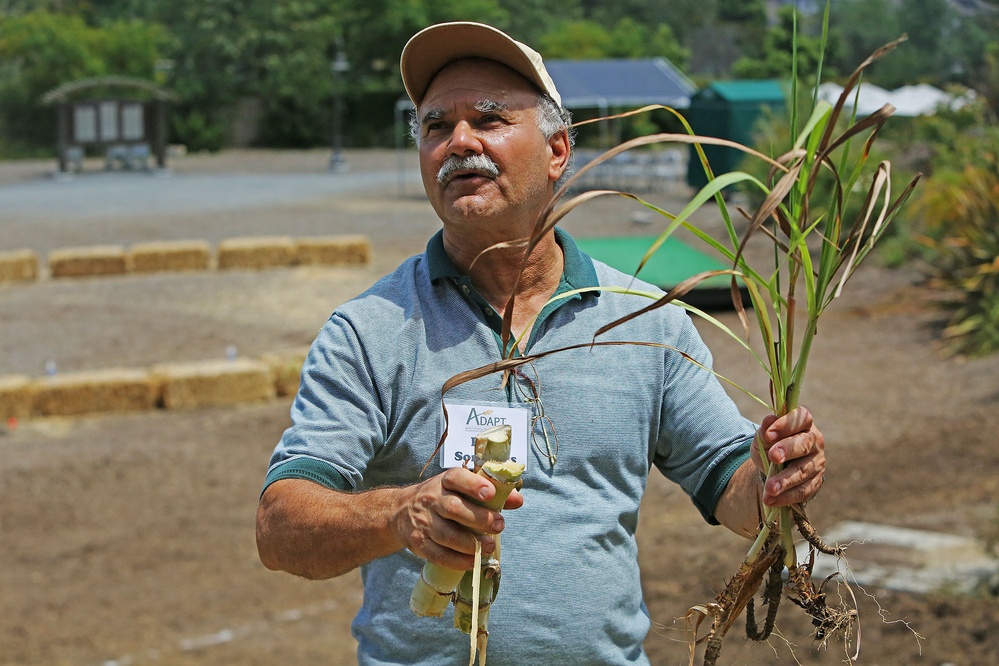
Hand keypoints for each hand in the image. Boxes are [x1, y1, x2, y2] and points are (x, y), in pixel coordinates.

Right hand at [395, 467, 523, 569]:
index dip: (474, 485)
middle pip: (454, 508)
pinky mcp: (418, 543)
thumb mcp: (460, 488)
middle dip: (479, 518)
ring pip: (446, 534)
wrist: (400, 512)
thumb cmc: (441, 498)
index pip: (457, 478)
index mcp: (444, 481)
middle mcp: (431, 499)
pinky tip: (473, 561)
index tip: (491, 493)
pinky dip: (458, 561)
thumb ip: (490, 492)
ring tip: (489, 547)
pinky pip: (438, 554)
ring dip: (471, 544)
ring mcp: (423, 521)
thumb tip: (518, 500)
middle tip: (500, 525)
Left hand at [751, 406, 825, 507]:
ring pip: (803, 471)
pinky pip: (802, 491)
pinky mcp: (815, 483)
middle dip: (788, 450)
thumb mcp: (763, 438)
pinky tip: (771, 500)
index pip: (800, 418)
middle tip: (773, 457)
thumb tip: (769, 420)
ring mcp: (817, 463)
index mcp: (803, 423)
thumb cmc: (771, 445)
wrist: (775, 467)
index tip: (768, 434)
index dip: (786, 424)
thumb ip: (765, 430)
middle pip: (804, 444)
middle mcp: (815, 441)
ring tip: (769, 488)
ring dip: (785, 480)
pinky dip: (786, 497)